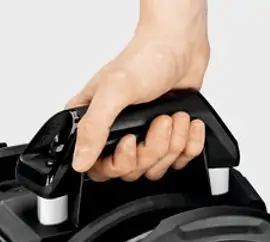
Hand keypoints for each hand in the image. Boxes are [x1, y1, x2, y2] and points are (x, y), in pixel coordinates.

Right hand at [67, 0, 209, 181]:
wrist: (181, 43)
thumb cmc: (146, 58)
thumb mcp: (113, 91)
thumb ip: (94, 129)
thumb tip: (80, 161)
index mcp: (95, 124)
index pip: (99, 169)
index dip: (118, 164)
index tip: (130, 141)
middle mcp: (117, 135)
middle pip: (132, 171)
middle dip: (152, 148)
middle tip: (159, 121)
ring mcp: (143, 139)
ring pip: (156, 168)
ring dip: (173, 143)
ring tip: (173, 116)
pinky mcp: (167, 140)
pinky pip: (179, 161)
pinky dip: (189, 143)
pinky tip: (187, 122)